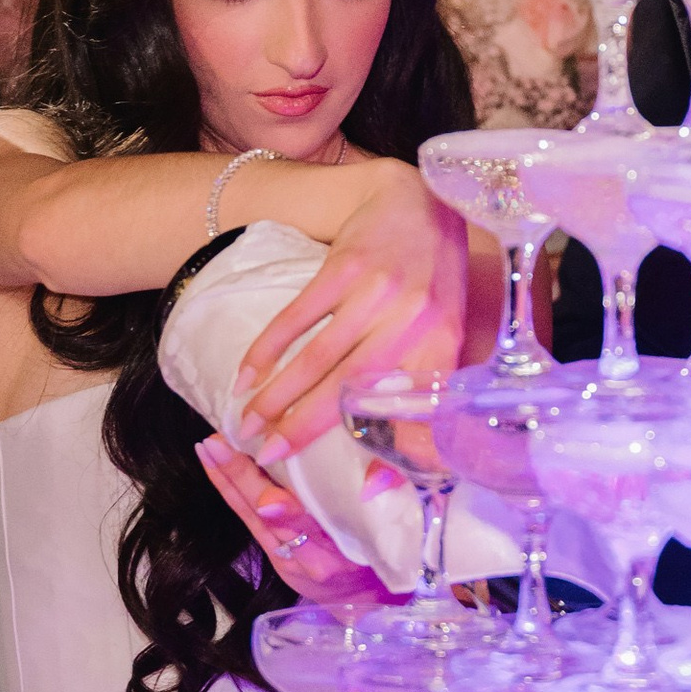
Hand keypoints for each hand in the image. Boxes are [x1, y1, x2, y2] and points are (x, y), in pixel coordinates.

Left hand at [196, 436, 387, 605]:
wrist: (369, 603)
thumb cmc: (386, 552)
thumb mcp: (394, 528)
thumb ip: (388, 499)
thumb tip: (380, 471)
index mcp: (346, 548)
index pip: (311, 524)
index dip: (287, 507)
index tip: (265, 477)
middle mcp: (313, 556)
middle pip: (271, 519)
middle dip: (242, 480)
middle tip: (217, 444)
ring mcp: (291, 559)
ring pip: (254, 518)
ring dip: (228, 481)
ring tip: (208, 448)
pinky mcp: (278, 560)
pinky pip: (249, 524)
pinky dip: (231, 494)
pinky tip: (214, 467)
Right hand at [226, 160, 471, 457]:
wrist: (415, 202)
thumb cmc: (431, 281)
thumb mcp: (443, 336)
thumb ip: (423, 397)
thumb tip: (383, 478)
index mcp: (443, 346)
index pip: (421, 412)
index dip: (398, 454)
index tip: (365, 489)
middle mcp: (413, 321)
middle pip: (349, 390)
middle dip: (302, 429)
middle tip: (266, 458)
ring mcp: (378, 292)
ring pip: (317, 358)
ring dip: (276, 395)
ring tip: (246, 423)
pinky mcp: (346, 266)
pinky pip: (298, 317)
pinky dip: (267, 348)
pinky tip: (246, 373)